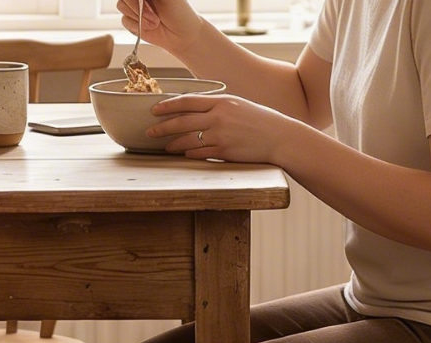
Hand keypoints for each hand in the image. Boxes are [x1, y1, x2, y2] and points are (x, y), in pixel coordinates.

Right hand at [116, 0, 205, 57]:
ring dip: (139, 17)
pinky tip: (150, 28)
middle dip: (137, 7)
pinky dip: (136, 26)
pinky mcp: (131, 20)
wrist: (181, 35)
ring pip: (121, 5)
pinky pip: (124, 20)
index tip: (144, 1)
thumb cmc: (179, 12)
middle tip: (154, 18)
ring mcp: (134, 7)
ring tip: (155, 23)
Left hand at [147, 93, 306, 163]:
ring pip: (188, 139)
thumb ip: (217, 106)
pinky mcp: (225, 152)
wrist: (280, 137)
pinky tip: (184, 154)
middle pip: (182, 121)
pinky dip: (189, 154)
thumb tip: (195, 110)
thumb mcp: (238, 105)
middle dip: (163, 127)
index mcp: (221, 101)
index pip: (187, 101)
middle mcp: (218, 117)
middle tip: (150, 131)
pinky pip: (200, 153)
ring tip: (165, 146)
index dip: (168, 105)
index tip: (154, 109)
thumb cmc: (260, 121)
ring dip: (173, 144)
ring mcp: (220, 135)